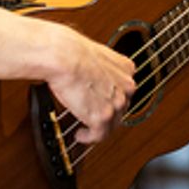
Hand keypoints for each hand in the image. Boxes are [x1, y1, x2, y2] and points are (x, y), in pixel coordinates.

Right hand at [42, 24, 135, 145]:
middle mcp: (126, 87)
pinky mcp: (102, 117)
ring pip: (112, 124)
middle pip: (121, 108)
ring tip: (86, 128)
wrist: (62, 56)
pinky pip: (99, 135)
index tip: (103, 101)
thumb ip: (100, 67)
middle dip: (106, 113)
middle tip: (92, 115)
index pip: (125, 89)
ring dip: (98, 128)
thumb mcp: (95, 53)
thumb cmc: (70, 50)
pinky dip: (89, 138)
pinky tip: (80, 135)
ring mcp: (116, 103)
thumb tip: (90, 73)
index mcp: (126, 68)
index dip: (113, 97)